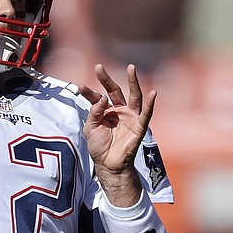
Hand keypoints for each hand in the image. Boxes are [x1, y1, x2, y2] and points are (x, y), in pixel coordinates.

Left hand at [80, 63, 155, 206]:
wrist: (107, 165)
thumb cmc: (99, 147)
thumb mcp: (90, 129)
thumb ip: (94, 113)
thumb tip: (102, 98)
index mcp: (106, 111)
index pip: (98, 97)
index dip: (89, 92)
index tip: (79, 86)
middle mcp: (119, 111)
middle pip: (115, 91)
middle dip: (107, 80)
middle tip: (98, 67)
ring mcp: (130, 117)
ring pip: (133, 96)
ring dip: (133, 82)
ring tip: (131, 68)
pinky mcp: (139, 126)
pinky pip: (146, 114)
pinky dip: (150, 104)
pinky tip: (153, 93)